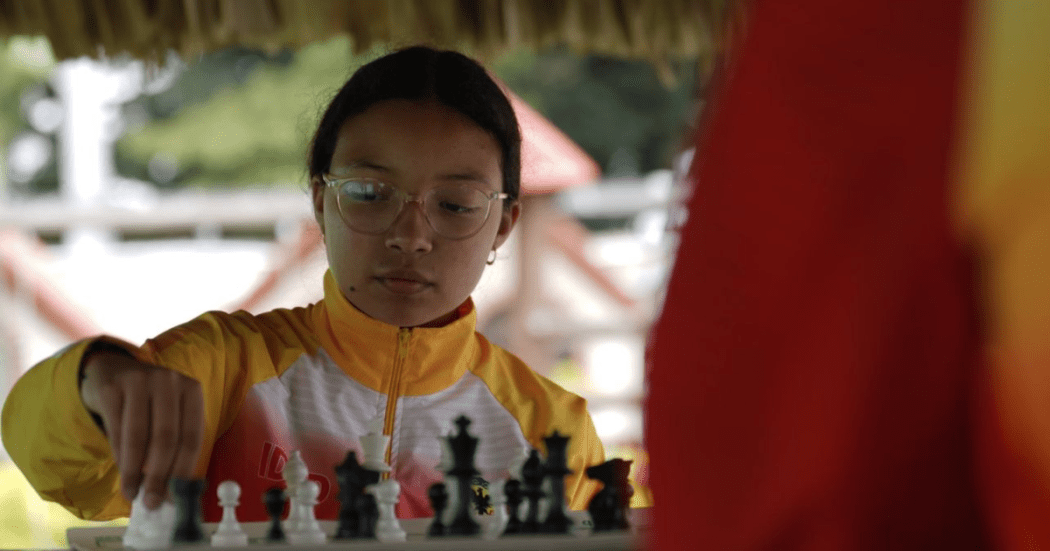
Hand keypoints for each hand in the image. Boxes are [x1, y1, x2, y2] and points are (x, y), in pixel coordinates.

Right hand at [79, 347, 204, 509]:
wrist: (113, 372)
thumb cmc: (148, 403)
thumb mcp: (170, 414)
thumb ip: (175, 445)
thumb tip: (173, 492)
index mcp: (191, 390)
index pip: (192, 436)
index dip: (184, 469)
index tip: (176, 497)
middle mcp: (168, 381)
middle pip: (167, 437)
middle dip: (159, 475)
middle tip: (152, 502)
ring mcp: (139, 381)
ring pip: (139, 436)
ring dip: (135, 471)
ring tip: (133, 494)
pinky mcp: (112, 388)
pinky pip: (116, 431)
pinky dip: (120, 457)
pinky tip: (122, 474)